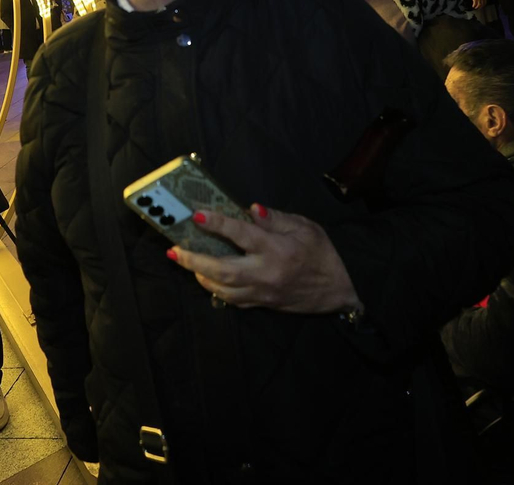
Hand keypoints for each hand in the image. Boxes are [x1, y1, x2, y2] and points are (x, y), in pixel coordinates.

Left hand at [167, 205, 361, 314]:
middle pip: (222, 269)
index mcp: (277, 250)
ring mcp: (262, 292)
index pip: (242, 235)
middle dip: (194, 260)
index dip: (218, 224)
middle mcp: (266, 273)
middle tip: (174, 250)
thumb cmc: (323, 254)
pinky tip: (205, 278)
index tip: (197, 215)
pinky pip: (233, 300)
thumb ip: (276, 219)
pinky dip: (215, 289)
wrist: (340, 290)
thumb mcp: (306, 227)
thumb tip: (251, 209)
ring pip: (223, 288)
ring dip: (200, 275)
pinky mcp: (262, 304)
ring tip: (183, 262)